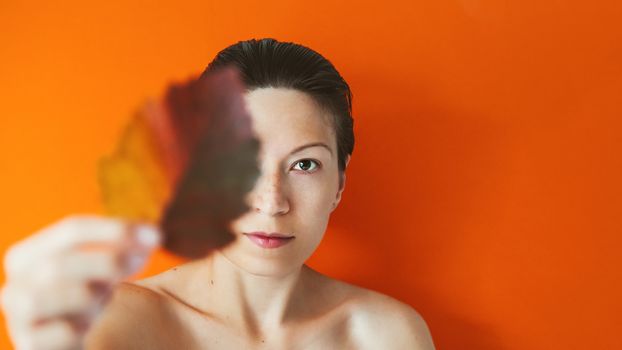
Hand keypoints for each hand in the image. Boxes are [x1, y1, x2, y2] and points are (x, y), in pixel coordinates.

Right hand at [1, 215, 160, 349]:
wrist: (66, 341)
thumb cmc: (84, 296)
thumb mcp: (99, 266)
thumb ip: (121, 245)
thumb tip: (152, 235)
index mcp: (26, 255)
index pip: (71, 229)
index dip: (117, 230)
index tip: (156, 236)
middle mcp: (14, 284)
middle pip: (63, 262)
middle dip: (109, 259)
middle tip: (140, 262)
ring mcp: (18, 318)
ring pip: (66, 295)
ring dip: (96, 294)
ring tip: (102, 299)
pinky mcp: (30, 346)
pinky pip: (67, 331)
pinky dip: (84, 326)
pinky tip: (86, 327)